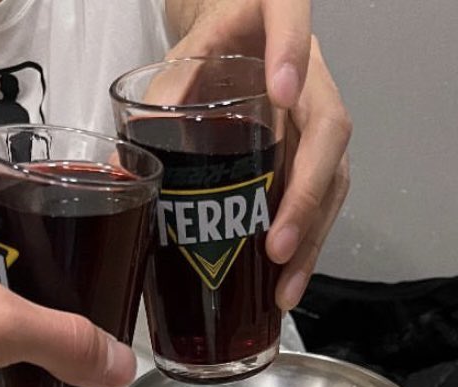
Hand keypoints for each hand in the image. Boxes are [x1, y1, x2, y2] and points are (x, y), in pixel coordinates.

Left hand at [168, 0, 350, 311]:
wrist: (236, 38)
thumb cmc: (212, 45)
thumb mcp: (181, 57)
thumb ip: (164, 93)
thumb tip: (125, 157)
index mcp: (277, 17)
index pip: (292, 19)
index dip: (292, 54)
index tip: (282, 92)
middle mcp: (312, 70)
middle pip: (328, 129)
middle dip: (306, 194)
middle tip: (277, 245)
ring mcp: (318, 115)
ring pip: (333, 176)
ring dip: (311, 236)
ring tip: (284, 288)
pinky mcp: (316, 154)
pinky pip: (322, 200)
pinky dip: (307, 243)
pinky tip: (286, 282)